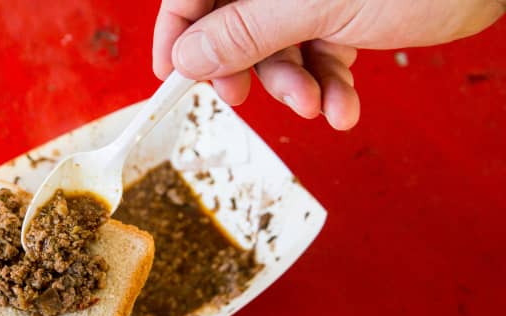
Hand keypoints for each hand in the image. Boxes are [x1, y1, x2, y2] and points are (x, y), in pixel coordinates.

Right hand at [153, 0, 504, 129]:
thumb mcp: (313, 2)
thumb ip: (244, 30)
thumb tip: (188, 57)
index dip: (177, 33)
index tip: (171, 76)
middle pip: (231, 24)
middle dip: (246, 68)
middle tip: (247, 98)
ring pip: (276, 48)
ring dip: (294, 87)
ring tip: (318, 105)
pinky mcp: (342, 14)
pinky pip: (317, 56)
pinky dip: (329, 87)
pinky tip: (344, 106)